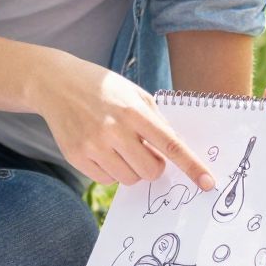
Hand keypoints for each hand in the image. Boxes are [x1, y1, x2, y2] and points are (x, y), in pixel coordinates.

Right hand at [32, 56, 214, 189]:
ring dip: (131, 169)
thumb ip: (157, 120)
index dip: (192, 166)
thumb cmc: (103, 88)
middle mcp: (113, 129)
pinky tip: (102, 150)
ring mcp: (92, 145)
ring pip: (128, 179)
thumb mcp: (134, 94)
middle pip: (150, 171)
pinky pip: (106, 180)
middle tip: (144, 150)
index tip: (209, 183)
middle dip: (154, 166)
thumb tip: (177, 149)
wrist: (56, 82)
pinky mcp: (76, 157)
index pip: (170, 144)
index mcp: (133, 111)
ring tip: (119, 146)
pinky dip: (111, 171)